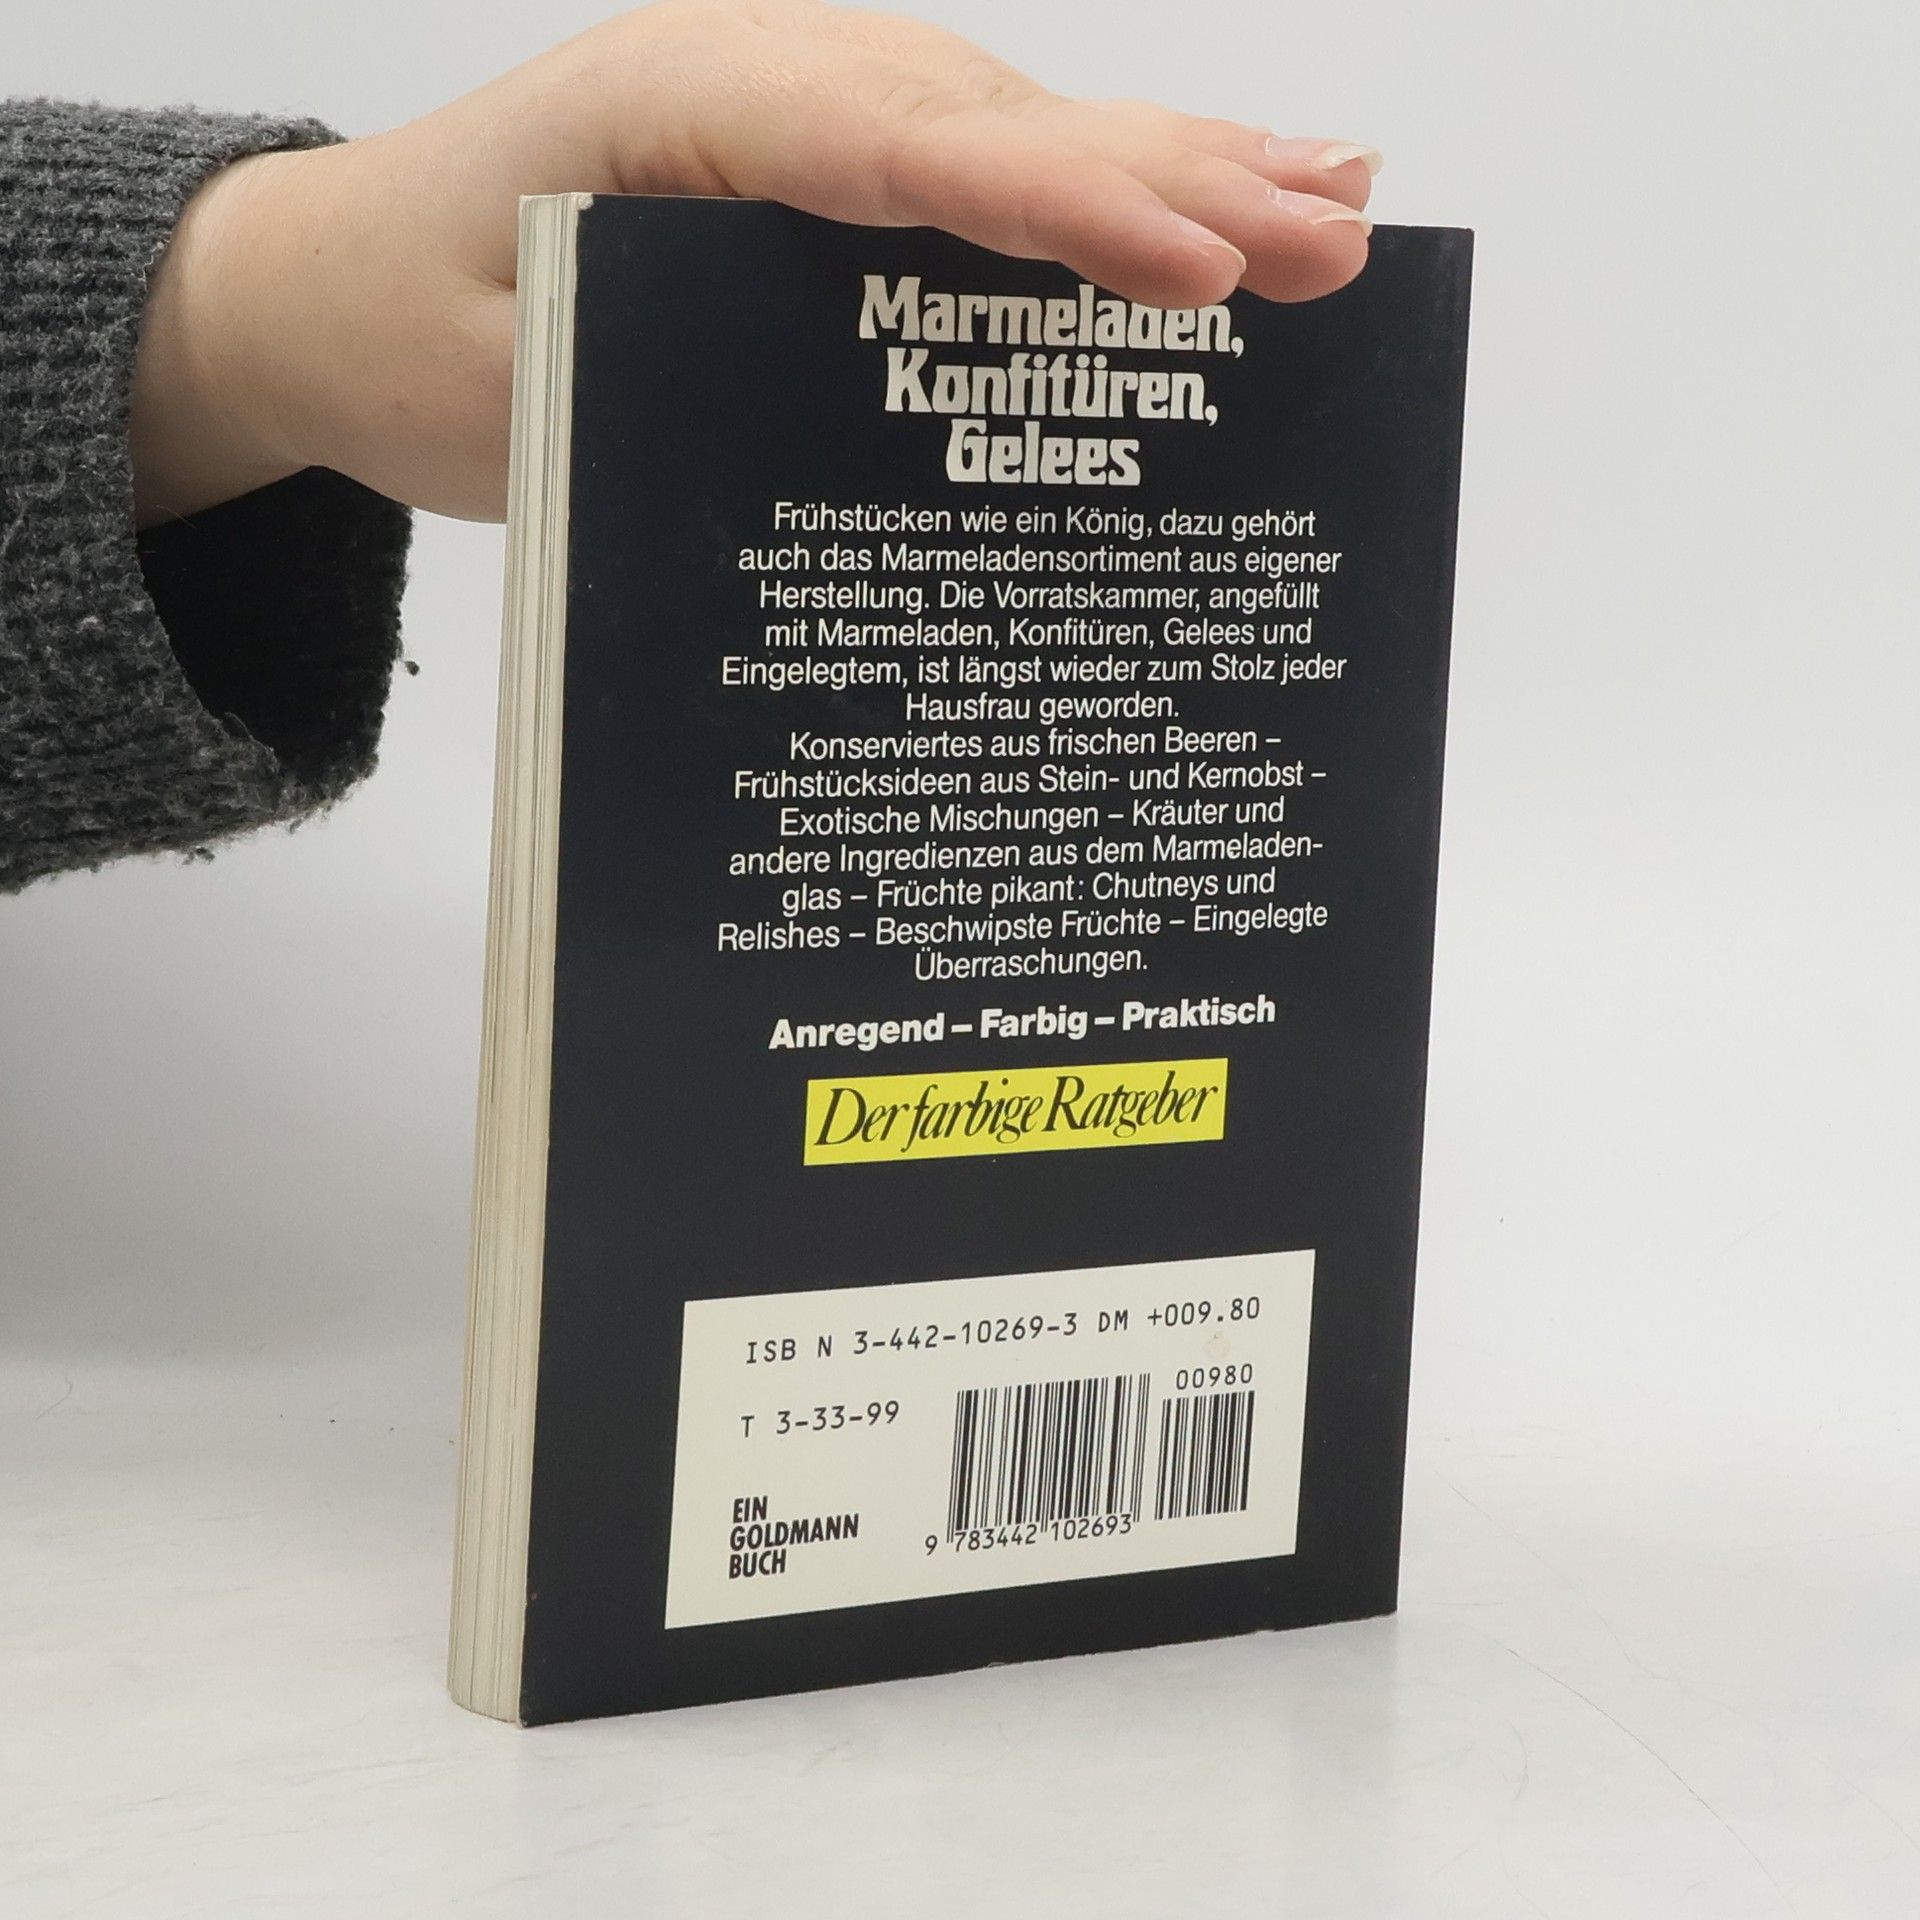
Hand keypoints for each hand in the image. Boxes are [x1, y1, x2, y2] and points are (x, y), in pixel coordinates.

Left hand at [131, 0, 1378, 525]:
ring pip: (1012, 140)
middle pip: (997, 123)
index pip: (904, 151)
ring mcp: (803, 133)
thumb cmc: (402, 331)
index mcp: (683, 109)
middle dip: (1174, 180)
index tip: (1196, 267)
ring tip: (1327, 207)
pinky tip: (1197, 217)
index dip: (1061, 209)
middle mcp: (769, 94)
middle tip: (1334, 236)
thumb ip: (672, 376)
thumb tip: (875, 442)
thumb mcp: (511, 378)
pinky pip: (976, 187)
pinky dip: (1093, 203)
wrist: (326, 294)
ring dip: (1173, 174)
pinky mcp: (820, 194)